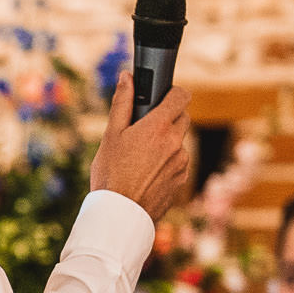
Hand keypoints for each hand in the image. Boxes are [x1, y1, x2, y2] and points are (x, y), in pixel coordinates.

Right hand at [88, 74, 191, 221]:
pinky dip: (167, 162)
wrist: (120, 215)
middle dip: (167, 118)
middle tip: (144, 128)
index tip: (162, 97)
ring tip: (141, 157)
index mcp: (158, 127)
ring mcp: (181, 163)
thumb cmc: (111, 174)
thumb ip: (122, 103)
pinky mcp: (182, 180)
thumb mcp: (111, 135)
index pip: (181, 96)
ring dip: (167, 142)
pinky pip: (178, 163)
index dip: (173, 93)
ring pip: (179, 142)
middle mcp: (175, 143)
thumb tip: (126, 77)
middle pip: (182, 118)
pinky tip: (147, 172)